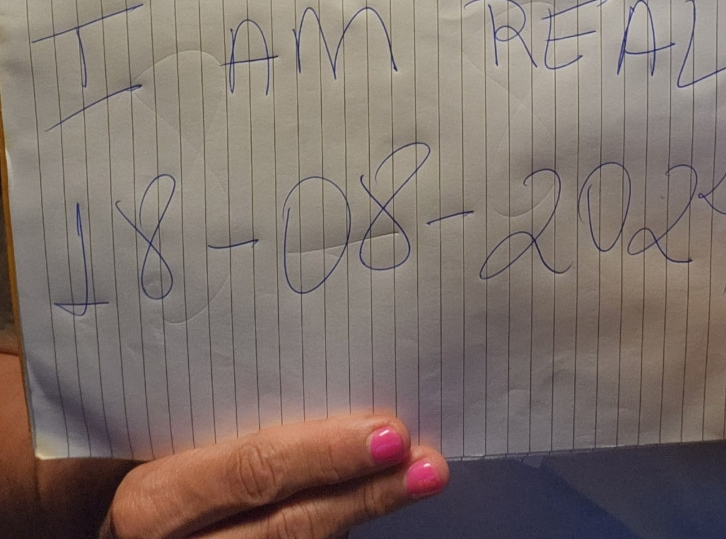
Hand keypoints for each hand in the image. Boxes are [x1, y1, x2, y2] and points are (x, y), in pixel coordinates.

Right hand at [99, 413, 447, 538]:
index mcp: (153, 501)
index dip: (325, 456)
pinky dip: (335, 527)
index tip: (389, 434)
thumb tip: (319, 368)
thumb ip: (222, 416)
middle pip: (288, 525)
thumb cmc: (132, 465)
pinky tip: (370, 501)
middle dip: (365, 494)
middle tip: (429, 464)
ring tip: (419, 478)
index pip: (253, 473)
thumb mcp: (157, 439)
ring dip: (361, 512)